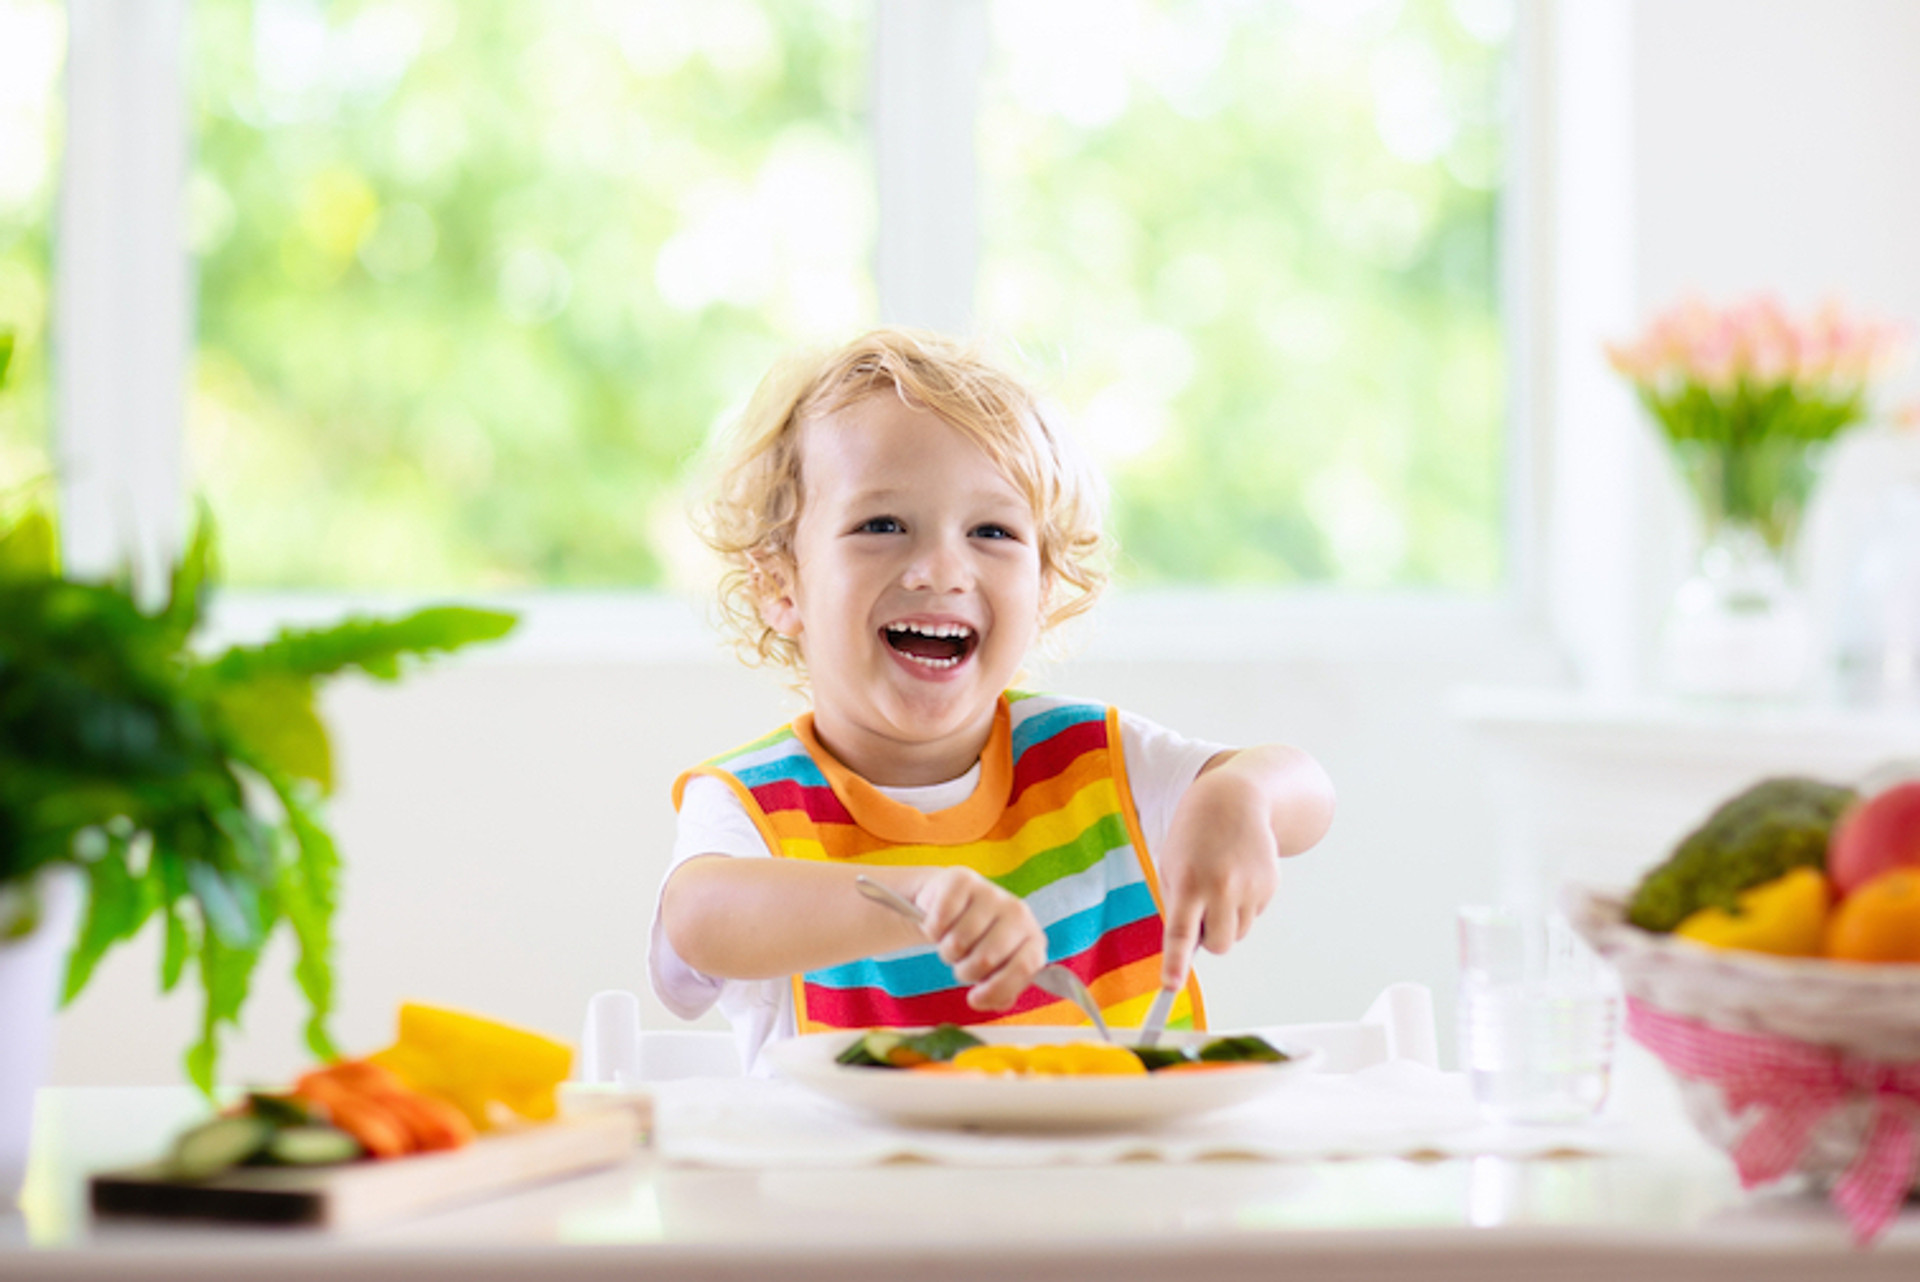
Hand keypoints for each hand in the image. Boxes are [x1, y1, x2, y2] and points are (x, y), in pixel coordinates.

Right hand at [913, 866, 1048, 1011]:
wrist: (950, 903)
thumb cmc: (977, 943)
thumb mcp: (993, 971)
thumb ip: (999, 992)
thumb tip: (993, 1000)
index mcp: (1032, 938)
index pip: (1025, 967)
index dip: (997, 988)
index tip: (973, 999)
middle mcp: (1018, 912)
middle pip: (986, 959)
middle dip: (965, 971)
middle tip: (961, 962)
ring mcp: (991, 893)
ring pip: (959, 942)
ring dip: (947, 951)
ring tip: (951, 943)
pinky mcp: (962, 880)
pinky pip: (940, 921)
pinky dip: (932, 930)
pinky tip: (939, 925)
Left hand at [1156, 763, 1281, 991]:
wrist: (1233, 800)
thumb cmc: (1192, 837)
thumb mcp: (1172, 865)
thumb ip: (1178, 906)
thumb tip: (1189, 949)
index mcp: (1188, 881)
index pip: (1179, 932)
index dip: (1175, 962)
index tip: (1170, 985)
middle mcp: (1220, 885)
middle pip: (1219, 945)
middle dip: (1209, 939)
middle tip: (1202, 911)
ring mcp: (1249, 886)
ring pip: (1237, 933)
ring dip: (1226, 921)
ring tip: (1219, 884)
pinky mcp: (1270, 885)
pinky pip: (1253, 916)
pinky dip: (1243, 906)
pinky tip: (1237, 875)